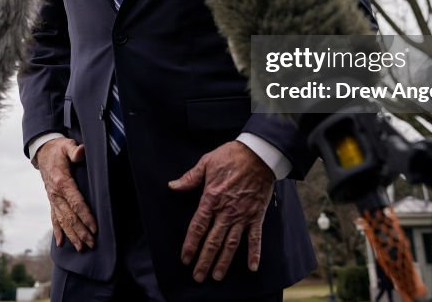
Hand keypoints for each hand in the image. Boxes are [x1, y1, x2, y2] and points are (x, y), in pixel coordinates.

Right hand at [35, 137, 96, 251]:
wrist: (42, 151)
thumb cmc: (58, 148)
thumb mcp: (66, 145)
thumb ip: (74, 151)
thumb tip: (82, 152)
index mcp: (62, 182)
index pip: (76, 203)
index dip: (85, 216)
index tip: (95, 228)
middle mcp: (55, 194)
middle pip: (70, 216)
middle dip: (81, 231)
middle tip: (92, 243)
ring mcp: (52, 199)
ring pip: (62, 221)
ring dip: (72, 235)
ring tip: (81, 248)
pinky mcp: (52, 200)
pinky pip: (54, 218)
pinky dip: (58, 231)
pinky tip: (61, 243)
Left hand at [168, 141, 274, 282]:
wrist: (259, 154)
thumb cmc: (231, 156)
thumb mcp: (206, 163)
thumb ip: (190, 178)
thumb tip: (173, 186)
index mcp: (211, 198)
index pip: (198, 227)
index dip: (190, 245)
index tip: (185, 259)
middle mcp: (226, 211)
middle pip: (213, 241)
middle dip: (204, 260)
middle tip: (198, 276)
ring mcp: (242, 215)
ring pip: (231, 244)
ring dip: (223, 261)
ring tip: (217, 277)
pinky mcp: (256, 215)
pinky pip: (255, 238)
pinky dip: (254, 253)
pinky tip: (252, 267)